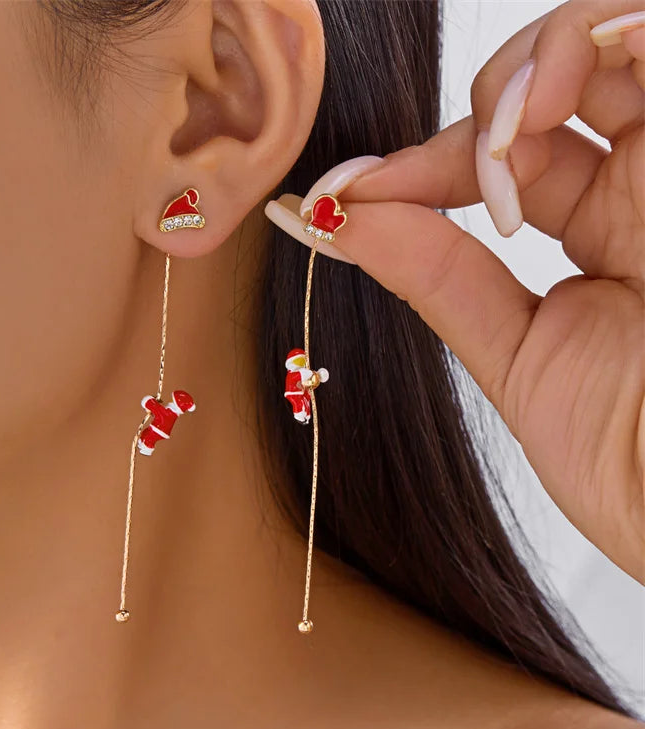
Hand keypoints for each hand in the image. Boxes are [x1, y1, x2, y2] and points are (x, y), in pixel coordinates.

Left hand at [333, 1, 644, 582]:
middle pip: (556, 83)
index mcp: (602, 234)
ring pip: (614, 42)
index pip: (504, 155)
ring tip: (506, 131)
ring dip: (539, 63)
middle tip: (436, 168)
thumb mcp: (515, 359)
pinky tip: (548, 106)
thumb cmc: (632, 459)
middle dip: (485, 103)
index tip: (344, 195)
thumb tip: (341, 218)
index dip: (423, 163)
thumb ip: (437, 278)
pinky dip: (604, 42)